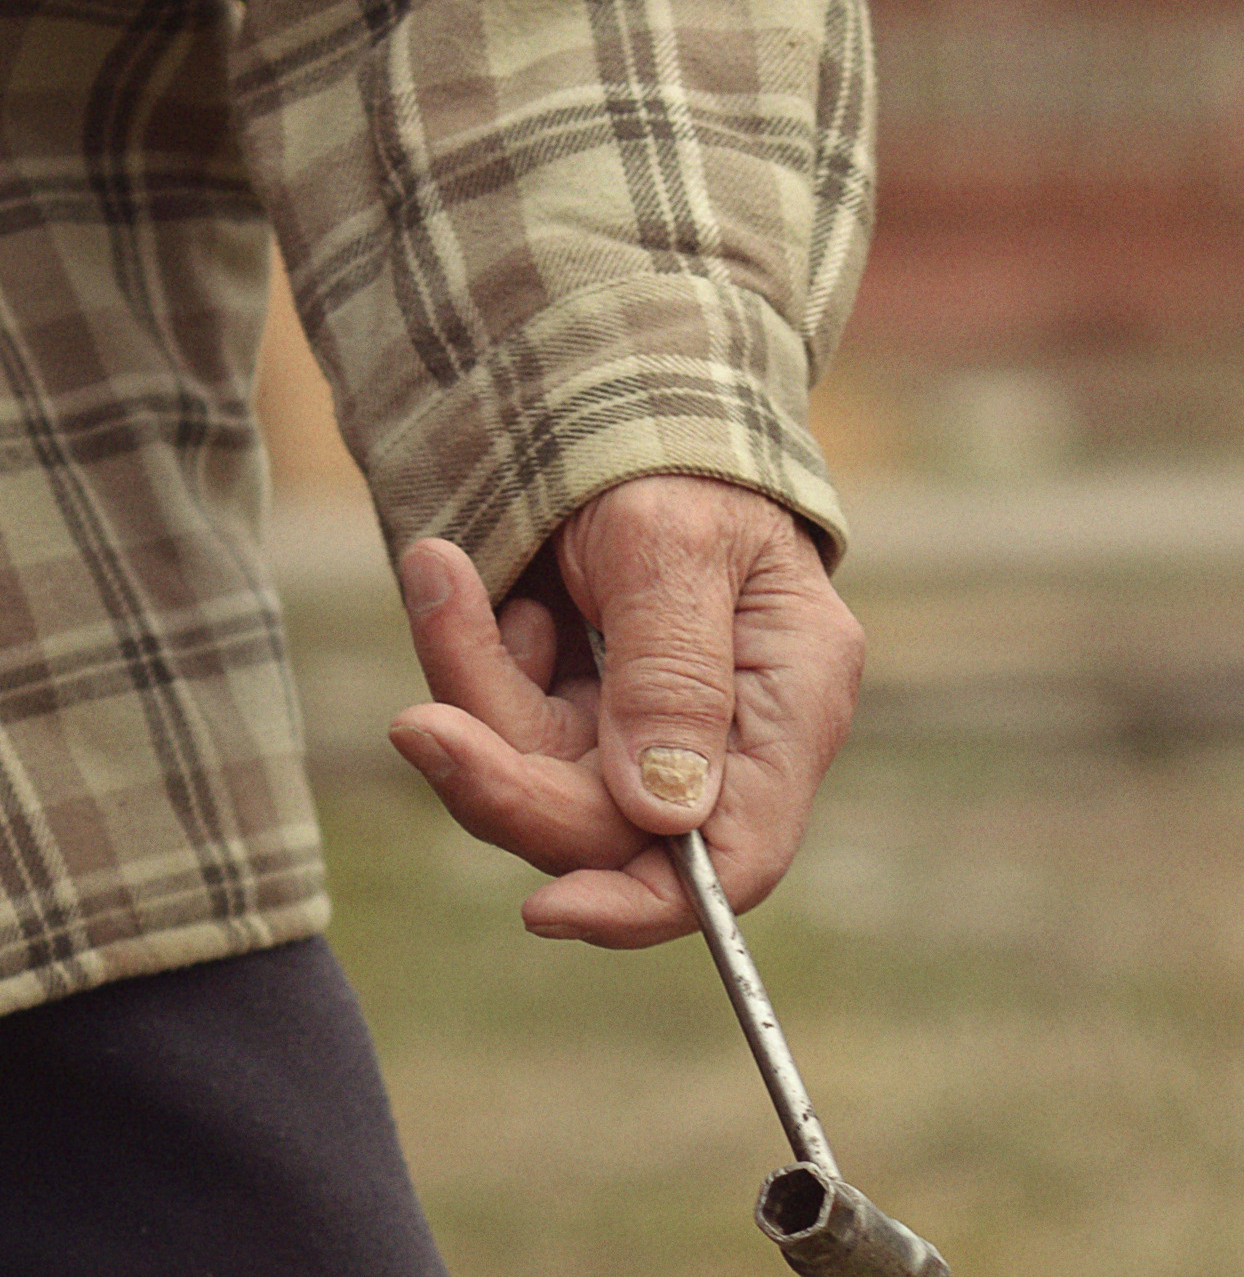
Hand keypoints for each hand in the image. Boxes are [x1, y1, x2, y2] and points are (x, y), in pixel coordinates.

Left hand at [388, 476, 865, 945]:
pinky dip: (469, 658)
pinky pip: (505, 727)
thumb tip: (665, 817)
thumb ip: (671, 678)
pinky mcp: (584, 702)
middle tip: (418, 723)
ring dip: (475, 694)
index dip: (649, 903)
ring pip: (543, 782)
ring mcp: (652, 724)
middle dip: (512, 780)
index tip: (547, 909)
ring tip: (441, 577)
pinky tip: (460, 577)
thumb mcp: (670, 543)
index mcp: (792, 702)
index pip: (740, 857)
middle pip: (616, 832)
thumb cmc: (667, 445)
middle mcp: (730, 733)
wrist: (609, 368)